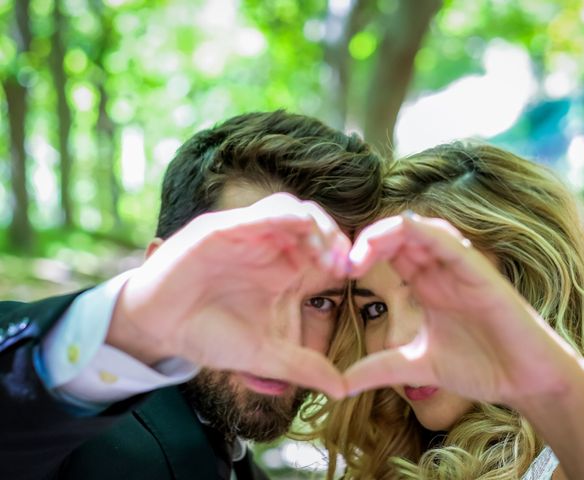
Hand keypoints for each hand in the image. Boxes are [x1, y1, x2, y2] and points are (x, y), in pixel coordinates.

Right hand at [108, 193, 350, 397]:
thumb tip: (343, 389)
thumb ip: (301, 366)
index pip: (324, 248)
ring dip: (311, 225)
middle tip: (344, 263)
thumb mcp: (263, 353)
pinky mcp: (219, 230)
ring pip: (289, 208)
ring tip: (321, 253)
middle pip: (313, 222)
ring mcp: (244, 235)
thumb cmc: (210, 334)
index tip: (355, 275)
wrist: (160, 329)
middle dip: (333, 237)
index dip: (343, 255)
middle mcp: (267, 247)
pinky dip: (278, 216)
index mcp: (283, 269)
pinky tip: (295, 227)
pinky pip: (254, 214)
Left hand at [345, 213, 583, 406]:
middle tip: (341, 264)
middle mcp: (440, 270)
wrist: (528, 382)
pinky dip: (422, 234)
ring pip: (420, 228)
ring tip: (360, 256)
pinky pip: (449, 241)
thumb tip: (340, 384)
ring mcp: (460, 268)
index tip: (336, 274)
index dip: (359, 254)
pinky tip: (398, 239)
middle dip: (365, 241)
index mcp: (425, 285)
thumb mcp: (417, 366)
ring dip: (385, 233)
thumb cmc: (482, 367)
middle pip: (397, 235)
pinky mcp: (480, 272)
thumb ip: (380, 368)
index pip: (388, 252)